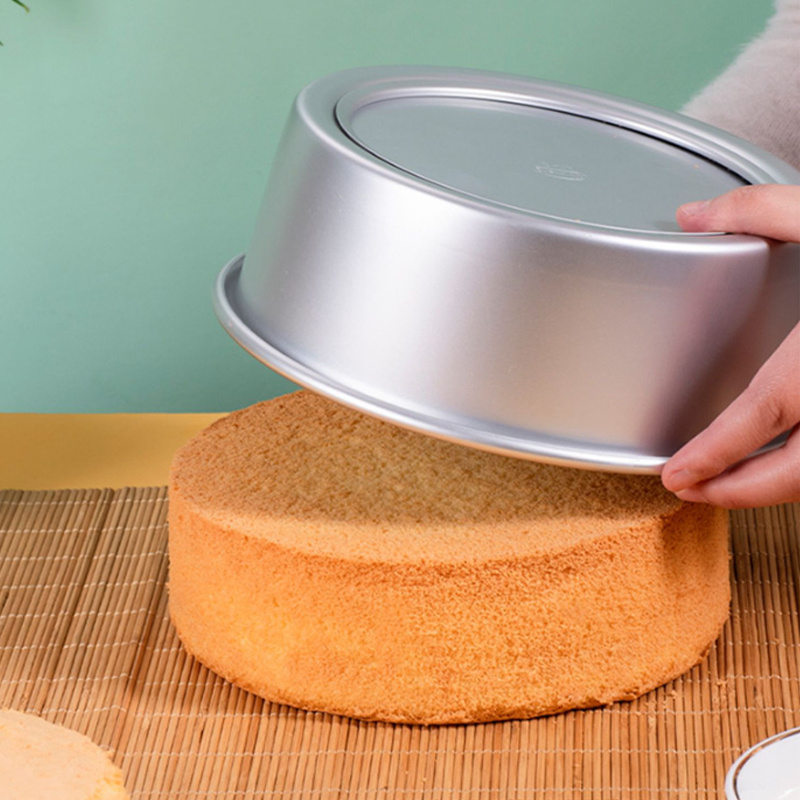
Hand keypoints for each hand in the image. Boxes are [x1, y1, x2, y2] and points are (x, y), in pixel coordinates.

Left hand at [661, 184, 799, 508]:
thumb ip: (761, 211)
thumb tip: (695, 214)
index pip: (757, 418)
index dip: (711, 454)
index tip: (677, 473)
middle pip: (792, 473)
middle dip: (734, 491)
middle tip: (690, 489)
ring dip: (771, 491)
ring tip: (725, 486)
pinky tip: (789, 464)